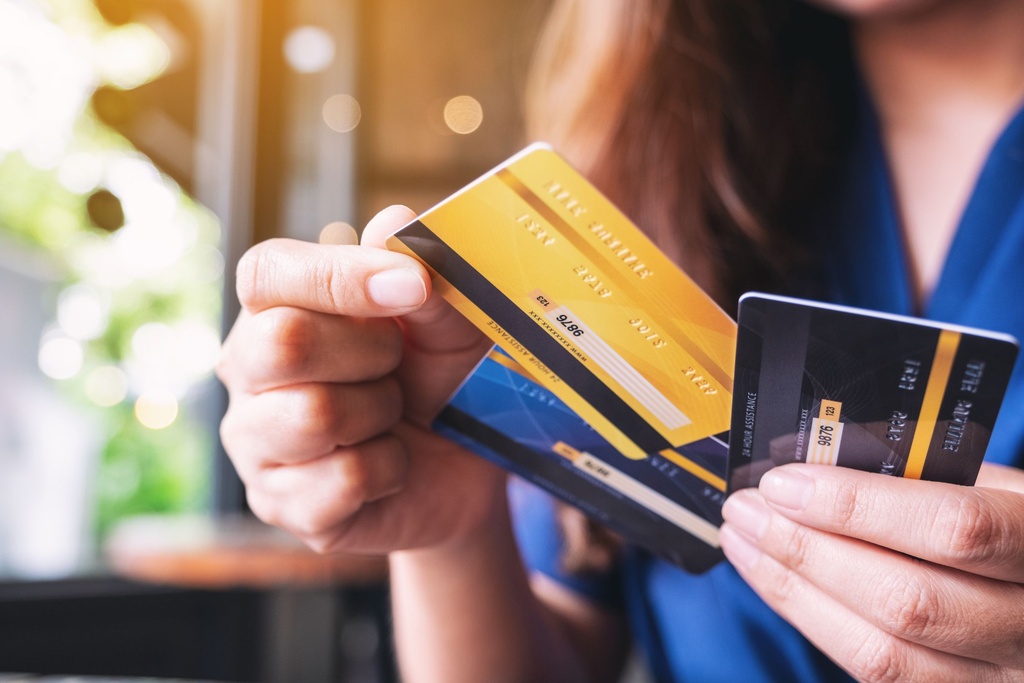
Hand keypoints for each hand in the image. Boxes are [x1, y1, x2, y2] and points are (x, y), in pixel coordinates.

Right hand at [217, 206, 500, 554]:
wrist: (462, 465)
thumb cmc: (440, 377)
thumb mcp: (449, 322)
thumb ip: (424, 276)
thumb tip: (392, 225)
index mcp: (277, 306)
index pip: (268, 272)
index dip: (340, 276)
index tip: (412, 288)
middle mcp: (248, 369)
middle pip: (282, 343)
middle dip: (370, 353)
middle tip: (398, 365)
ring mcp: (255, 441)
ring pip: (312, 416)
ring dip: (381, 414)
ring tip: (392, 416)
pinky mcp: (280, 504)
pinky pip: (342, 481)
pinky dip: (388, 471)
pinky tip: (390, 466)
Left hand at [720, 462, 1023, 681]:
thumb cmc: (1012, 522)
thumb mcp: (995, 483)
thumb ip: (925, 472)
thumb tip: (821, 456)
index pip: (953, 530)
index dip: (858, 507)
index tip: (785, 484)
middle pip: (906, 600)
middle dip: (806, 550)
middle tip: (746, 509)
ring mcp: (999, 676)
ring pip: (883, 652)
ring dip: (794, 590)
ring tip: (744, 541)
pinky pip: (876, 673)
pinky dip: (813, 621)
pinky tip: (775, 580)